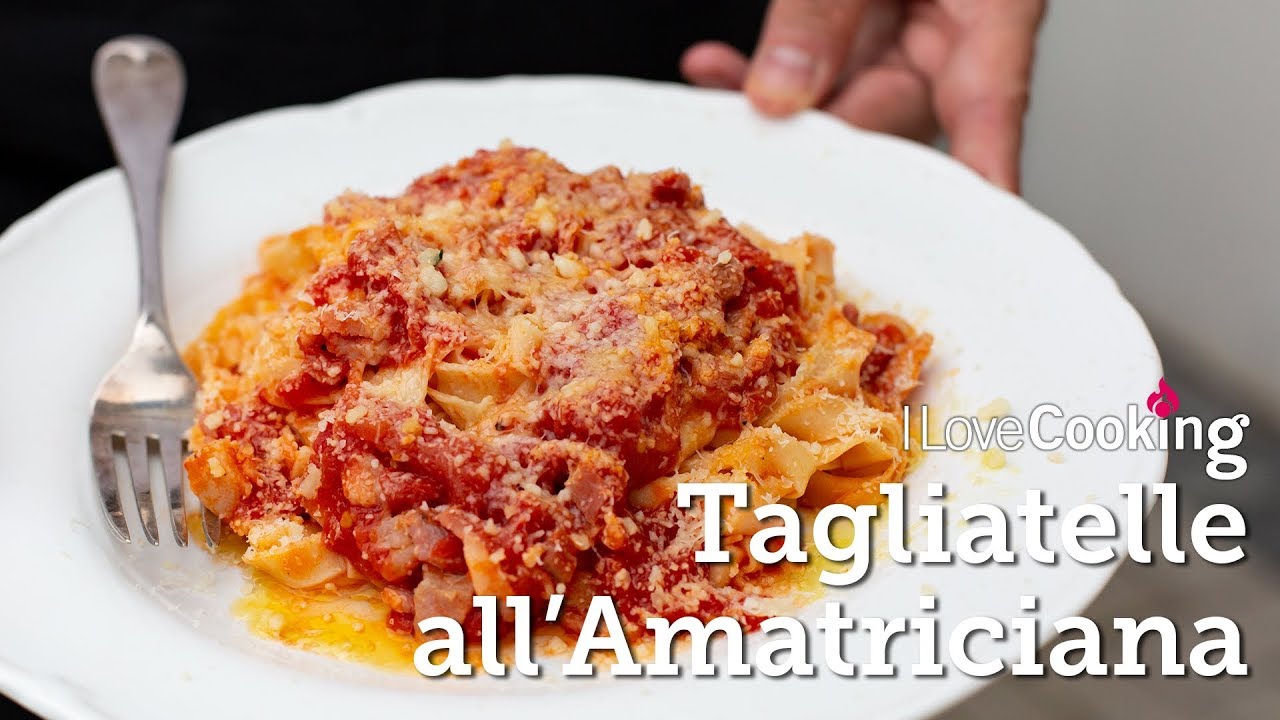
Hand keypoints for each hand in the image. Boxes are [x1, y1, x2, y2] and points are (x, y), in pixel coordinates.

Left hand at [681, 0, 1045, 192]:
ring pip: (843, 91)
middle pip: (893, 117)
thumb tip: (781, 92)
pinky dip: (766, 63)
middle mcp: (959, 29)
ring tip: (717, 99)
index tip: (963, 254)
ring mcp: (914, 23)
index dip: (978, 192)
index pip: (992, 119)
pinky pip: (819, 56)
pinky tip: (715, 70)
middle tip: (760, 162)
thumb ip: (823, 10)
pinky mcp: (869, 13)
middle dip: (820, 141)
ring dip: (776, 101)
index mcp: (995, 10)